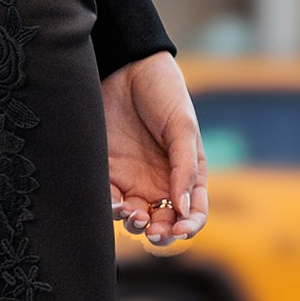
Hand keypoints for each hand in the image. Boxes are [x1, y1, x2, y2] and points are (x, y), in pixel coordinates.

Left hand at [103, 52, 207, 248]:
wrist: (127, 66)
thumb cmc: (164, 92)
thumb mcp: (182, 128)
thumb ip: (184, 168)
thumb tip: (183, 208)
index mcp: (187, 173)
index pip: (193, 211)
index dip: (189, 226)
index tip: (181, 230)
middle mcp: (160, 181)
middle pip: (163, 222)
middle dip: (160, 234)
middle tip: (154, 232)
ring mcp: (133, 178)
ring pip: (135, 217)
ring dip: (135, 225)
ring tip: (135, 217)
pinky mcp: (106, 171)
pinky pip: (109, 199)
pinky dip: (112, 209)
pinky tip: (116, 206)